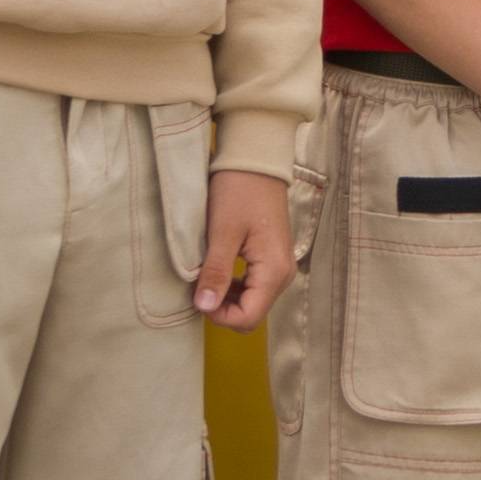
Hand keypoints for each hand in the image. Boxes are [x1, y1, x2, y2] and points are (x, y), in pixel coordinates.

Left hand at [192, 168, 293, 328]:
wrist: (256, 161)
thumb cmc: (239, 191)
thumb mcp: (222, 232)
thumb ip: (216, 272)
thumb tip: (204, 307)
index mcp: (273, 271)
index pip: (248, 318)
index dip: (219, 316)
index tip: (197, 296)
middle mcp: (283, 274)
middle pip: (252, 314)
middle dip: (222, 309)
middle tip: (198, 287)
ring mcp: (280, 267)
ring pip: (252, 302)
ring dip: (227, 298)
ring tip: (205, 277)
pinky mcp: (272, 259)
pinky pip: (254, 286)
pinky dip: (234, 286)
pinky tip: (217, 270)